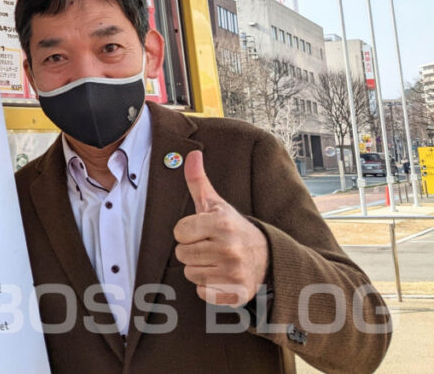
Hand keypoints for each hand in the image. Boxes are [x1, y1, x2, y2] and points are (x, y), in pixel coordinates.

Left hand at [173, 150, 268, 305]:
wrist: (267, 256)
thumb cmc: (232, 227)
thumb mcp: (216, 204)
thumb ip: (198, 181)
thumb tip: (191, 153)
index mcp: (221, 224)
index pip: (179, 232)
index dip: (187, 231)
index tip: (202, 231)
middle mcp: (229, 248)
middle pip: (182, 254)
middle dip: (192, 250)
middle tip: (211, 246)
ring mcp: (234, 273)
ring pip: (190, 274)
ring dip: (200, 269)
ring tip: (217, 260)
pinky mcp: (236, 294)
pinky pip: (203, 293)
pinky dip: (209, 288)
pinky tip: (222, 276)